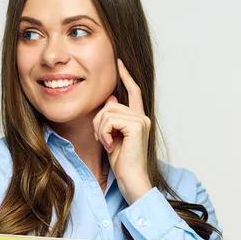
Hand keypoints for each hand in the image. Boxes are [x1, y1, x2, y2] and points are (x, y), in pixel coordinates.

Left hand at [92, 58, 152, 204]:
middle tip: (100, 139)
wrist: (131, 178)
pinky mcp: (137, 126)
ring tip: (105, 143)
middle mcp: (142, 116)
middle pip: (110, 105)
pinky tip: (108, 146)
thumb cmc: (121, 162)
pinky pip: (109, 120)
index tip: (118, 61)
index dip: (125, 75)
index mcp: (138, 118)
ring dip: (99, 129)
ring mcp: (141, 120)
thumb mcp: (112, 136)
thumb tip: (111, 99)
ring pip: (108, 112)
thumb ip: (112, 118)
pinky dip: (103, 133)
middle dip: (98, 121)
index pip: (133, 90)